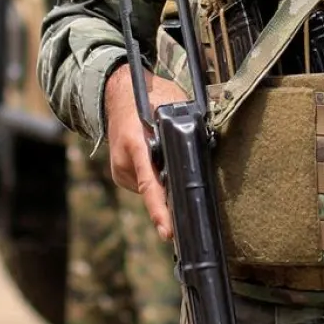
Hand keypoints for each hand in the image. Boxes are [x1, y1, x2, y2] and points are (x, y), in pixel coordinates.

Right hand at [104, 65, 188, 240]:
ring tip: (170, 159)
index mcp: (135, 142)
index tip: (167, 231)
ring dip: (164, 181)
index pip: (150, 183)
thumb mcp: (170, 104)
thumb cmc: (149, 95)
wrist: (117, 92)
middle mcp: (124, 161)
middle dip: (173, 193)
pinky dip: (156, 177)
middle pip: (154, 189)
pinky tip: (160, 162)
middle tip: (190, 198)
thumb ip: (184, 126)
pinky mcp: (121, 173)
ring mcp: (120, 169)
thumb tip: (206, 146)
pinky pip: (145, 182)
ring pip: (151, 187)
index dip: (159, 209)